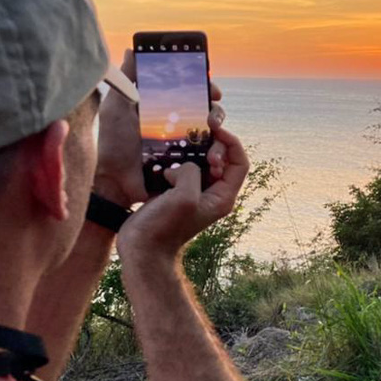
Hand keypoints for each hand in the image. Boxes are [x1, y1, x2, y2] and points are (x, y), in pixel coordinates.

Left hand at [93, 49, 225, 206]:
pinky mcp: (189, 163)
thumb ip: (126, 80)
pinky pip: (210, 154)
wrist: (115, 181)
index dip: (202, 82)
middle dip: (214, 102)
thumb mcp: (117, 108)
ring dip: (219, 125)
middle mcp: (177, 124)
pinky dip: (217, 150)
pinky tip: (213, 151)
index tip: (208, 79)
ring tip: (213, 127)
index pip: (188, 90)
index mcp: (163, 107)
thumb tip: (131, 49)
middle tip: (213, 102)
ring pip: (213, 130)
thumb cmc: (113, 144)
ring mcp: (184, 144)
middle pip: (206, 107)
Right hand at [116, 126, 248, 259]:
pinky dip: (173, 158)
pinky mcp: (173, 191)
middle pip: (221, 157)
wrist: (141, 250)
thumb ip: (191, 172)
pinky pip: (179, 166)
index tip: (214, 130)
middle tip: (192, 143)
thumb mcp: (184, 197)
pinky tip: (163, 158)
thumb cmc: (164, 228)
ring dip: (190, 149)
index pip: (239, 162)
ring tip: (177, 145)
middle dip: (209, 145)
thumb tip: (182, 166)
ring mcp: (191, 192)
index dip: (231, 142)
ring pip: (198, 160)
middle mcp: (211, 193)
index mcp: (222, 197)